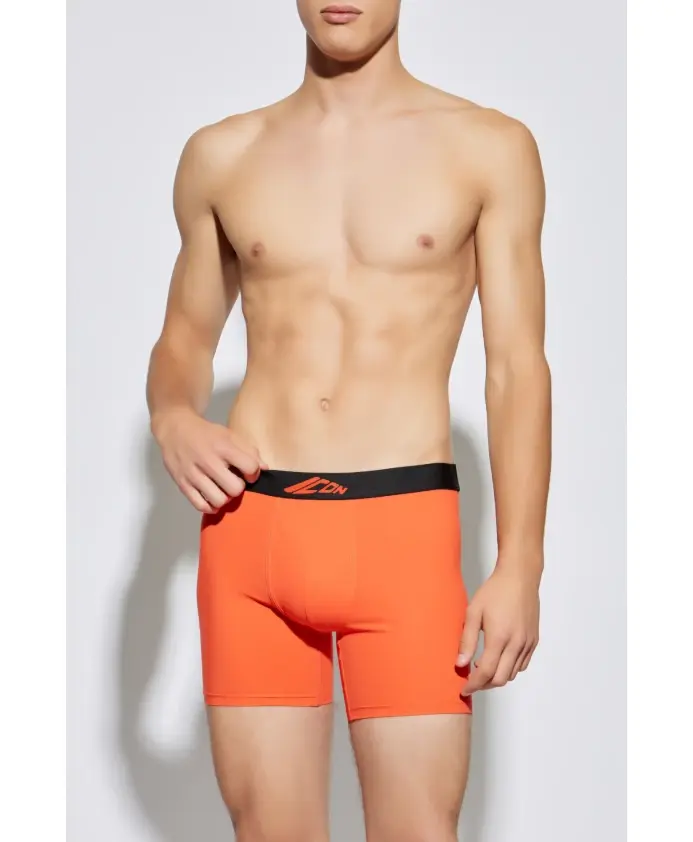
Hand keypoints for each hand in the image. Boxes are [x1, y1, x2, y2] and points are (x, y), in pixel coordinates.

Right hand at [153, 407, 267, 512]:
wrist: (175, 429)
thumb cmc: (207, 434)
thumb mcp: (230, 435)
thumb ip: (249, 451)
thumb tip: (265, 469)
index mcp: (223, 447)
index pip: (250, 467)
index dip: (253, 473)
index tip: (248, 472)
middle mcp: (208, 461)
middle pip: (235, 489)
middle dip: (238, 487)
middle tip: (233, 481)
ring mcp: (193, 474)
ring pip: (218, 500)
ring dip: (224, 498)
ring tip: (222, 490)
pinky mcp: (182, 484)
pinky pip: (200, 506)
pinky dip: (210, 507)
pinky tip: (212, 498)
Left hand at [456, 565, 539, 694]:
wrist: (520, 577)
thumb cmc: (495, 591)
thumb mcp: (473, 612)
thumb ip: (467, 640)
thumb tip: (460, 664)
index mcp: (499, 637)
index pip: (486, 673)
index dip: (473, 685)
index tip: (464, 689)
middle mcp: (516, 644)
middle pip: (501, 679)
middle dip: (484, 685)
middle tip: (471, 682)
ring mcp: (527, 643)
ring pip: (513, 674)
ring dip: (497, 677)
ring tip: (483, 668)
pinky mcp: (534, 640)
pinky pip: (522, 664)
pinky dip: (510, 668)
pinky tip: (499, 659)